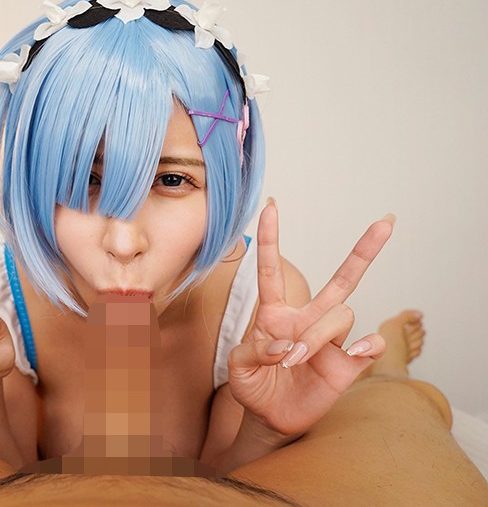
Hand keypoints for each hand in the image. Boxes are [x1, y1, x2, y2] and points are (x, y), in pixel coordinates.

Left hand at [228, 199, 391, 436]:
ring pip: (341, 314)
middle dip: (363, 251)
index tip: (270, 205)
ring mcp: (331, 340)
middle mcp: (307, 319)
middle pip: (342, 279)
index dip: (270, 239)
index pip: (272, 271)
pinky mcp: (348, 363)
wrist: (270, 417)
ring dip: (317, 335)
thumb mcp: (238, 370)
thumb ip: (251, 354)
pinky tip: (352, 354)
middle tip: (386, 222)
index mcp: (275, 314)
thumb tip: (283, 348)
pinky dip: (366, 345)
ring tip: (294, 360)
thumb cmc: (253, 387)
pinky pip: (370, 343)